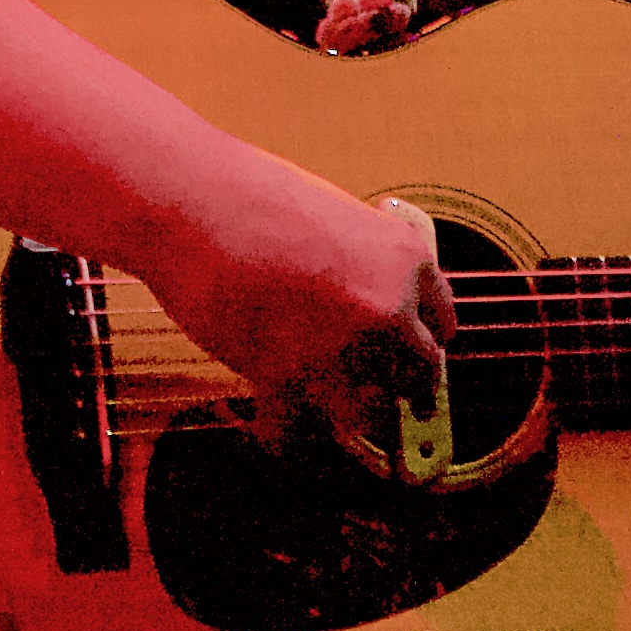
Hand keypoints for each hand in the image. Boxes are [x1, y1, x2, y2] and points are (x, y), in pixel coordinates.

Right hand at [145, 170, 457, 464]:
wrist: (188, 201)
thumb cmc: (246, 196)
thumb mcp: (331, 215)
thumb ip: (360, 263)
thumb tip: (365, 307)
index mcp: (405, 259)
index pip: (441, 324)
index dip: (418, 342)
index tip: (404, 355)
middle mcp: (387, 309)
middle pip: (417, 376)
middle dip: (396, 384)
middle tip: (375, 393)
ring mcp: (343, 349)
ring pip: (370, 413)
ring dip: (347, 413)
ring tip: (319, 404)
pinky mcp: (291, 381)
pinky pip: (301, 434)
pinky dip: (285, 434)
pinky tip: (273, 422)